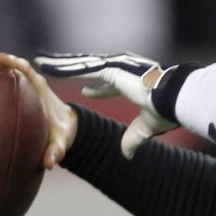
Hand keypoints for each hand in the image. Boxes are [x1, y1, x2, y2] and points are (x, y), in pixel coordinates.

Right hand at [0, 53, 78, 169]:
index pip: (24, 69)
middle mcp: (15, 82)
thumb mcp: (60, 142)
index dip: (13, 63)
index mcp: (35, 87)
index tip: (0, 59)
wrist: (57, 127)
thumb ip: (56, 150)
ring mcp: (0, 86)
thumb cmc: (58, 131)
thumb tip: (49, 163)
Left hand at [32, 51, 176, 158]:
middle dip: (72, 67)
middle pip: (90, 69)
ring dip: (60, 64)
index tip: (86, 90)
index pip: (111, 84)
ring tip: (41, 62)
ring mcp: (115, 67)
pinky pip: (79, 69)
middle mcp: (122, 69)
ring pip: (80, 65)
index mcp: (133, 81)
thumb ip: (134, 138)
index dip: (99, 88)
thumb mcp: (147, 126)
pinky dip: (61, 67)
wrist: (173, 97)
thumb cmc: (167, 109)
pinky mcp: (109, 70)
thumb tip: (126, 154)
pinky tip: (45, 66)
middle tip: (55, 66)